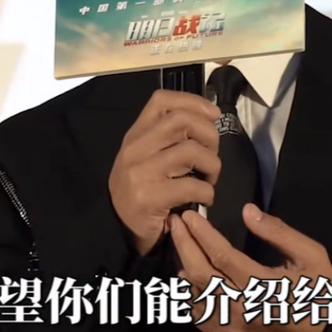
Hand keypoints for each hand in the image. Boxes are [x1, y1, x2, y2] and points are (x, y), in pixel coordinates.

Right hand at [108, 89, 221, 255]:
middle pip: (182, 120)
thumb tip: (209, 117)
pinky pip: (193, 186)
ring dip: (212, 165)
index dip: (193, 101)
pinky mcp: (150, 198)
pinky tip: (204, 199)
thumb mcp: (147, 156)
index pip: (162, 100)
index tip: (213, 114)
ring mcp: (141, 172)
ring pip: (191, 151)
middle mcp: (135, 148)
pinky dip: (208, 192)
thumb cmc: (141, 189)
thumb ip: (168, 136)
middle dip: (209, 134)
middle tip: (212, 153)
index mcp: (136, 134)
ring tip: (210, 178)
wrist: (118, 230)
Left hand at [170, 203, 331, 331]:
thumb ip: (278, 232)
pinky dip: (188, 293)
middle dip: (184, 245)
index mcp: (263, 287)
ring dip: (183, 267)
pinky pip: (198, 315)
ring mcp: (231, 330)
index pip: (221, 256)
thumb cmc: (316, 293)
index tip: (189, 215)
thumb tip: (247, 210)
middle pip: (200, 275)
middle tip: (175, 223)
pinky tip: (188, 273)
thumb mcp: (311, 256)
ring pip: (194, 296)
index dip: (202, 234)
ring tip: (179, 243)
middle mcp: (242, 310)